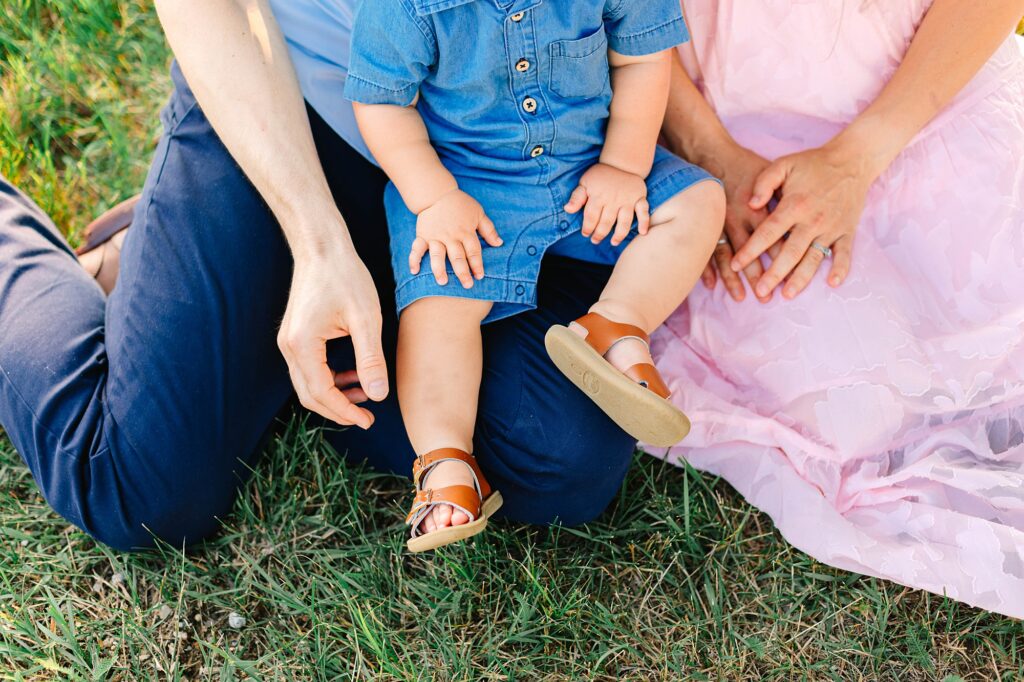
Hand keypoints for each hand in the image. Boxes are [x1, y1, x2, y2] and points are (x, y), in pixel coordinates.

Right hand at [278, 244, 388, 428]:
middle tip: (367, 417)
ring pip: (308, 384)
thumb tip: (378, 395)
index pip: (321, 393)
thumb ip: (370, 359)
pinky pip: (309, 369)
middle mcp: (289, 346)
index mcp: (303, 344)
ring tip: (365, 396)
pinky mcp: (295, 336)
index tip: (368, 420)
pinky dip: (329, 379)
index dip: (345, 412)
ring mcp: (289, 341)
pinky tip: (353, 378)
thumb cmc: (345, 276)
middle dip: (338, 410)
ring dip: (334, 395)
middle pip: (309, 394)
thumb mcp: (366, 319)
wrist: (323, 247)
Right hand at [410, 189, 502, 287]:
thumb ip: (489, 230)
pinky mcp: (423, 235)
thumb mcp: (478, 213)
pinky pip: (417, 248)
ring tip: (442, 282)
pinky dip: (414, 259)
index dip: (477, 264)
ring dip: (439, 269)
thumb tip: (499, 244)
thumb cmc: (460, 204)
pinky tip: (414, 271)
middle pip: (457, 257)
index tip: (480, 276)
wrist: (437, 192)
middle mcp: (450, 236)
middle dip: (463, 272)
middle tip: (467, 285)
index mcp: (465, 231)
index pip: (473, 251)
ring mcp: (435, 236)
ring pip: (438, 255)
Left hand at [564, 163, 650, 245]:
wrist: (622, 162)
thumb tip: (567, 209)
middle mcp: (614, 199)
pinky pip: (644, 211)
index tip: (585, 234)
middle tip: (595, 240)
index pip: (591, 216)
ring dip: (619, 234)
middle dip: (600, 234)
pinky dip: (644, 222)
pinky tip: (643, 232)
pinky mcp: (640, 198)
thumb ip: (577, 197)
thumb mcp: (585, 182)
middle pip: (606, 222)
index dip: (587, 227)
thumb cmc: (601, 175)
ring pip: (624, 221)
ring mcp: (628, 200)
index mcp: (598, 196)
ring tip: (613, 242)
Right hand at [698, 143, 775, 302]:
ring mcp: (720, 223)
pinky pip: (706, 249)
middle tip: (767, 296)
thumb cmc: (745, 165)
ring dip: (733, 279)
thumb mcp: (773, 171)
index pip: (775, 239)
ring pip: (727, 256)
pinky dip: (707, 268)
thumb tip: (797, 218)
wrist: (712, 154)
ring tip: (740, 297)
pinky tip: (711, 285)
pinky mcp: (707, 224)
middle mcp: (739, 219)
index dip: (782, 258)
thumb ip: (785, 199)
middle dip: (759, 276)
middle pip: (752, 253)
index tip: (790, 277)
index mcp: (760, 209)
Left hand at [731, 142, 871, 298]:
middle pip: (790, 252)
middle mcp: (813, 220)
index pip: (767, 233)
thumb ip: (764, 182)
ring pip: (814, 258)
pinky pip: (845, 253)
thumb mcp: (784, 165)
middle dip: (774, 274)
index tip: (736, 265)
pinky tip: (833, 283)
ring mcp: (832, 227)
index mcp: (794, 205)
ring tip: (787, 294)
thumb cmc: (812, 163)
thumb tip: (751, 203)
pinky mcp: (847, 230)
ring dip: (802, 278)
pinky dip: (841, 268)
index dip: (750, 250)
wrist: (852, 160)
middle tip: (760, 291)